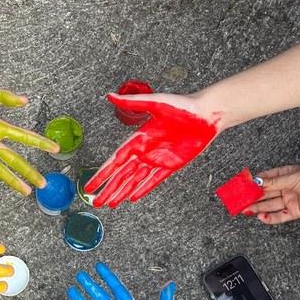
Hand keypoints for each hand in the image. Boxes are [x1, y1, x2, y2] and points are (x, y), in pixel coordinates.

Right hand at [86, 94, 219, 206]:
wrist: (207, 114)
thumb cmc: (183, 105)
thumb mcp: (155, 102)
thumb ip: (133, 102)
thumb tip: (110, 96)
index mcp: (138, 138)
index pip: (115, 159)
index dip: (102, 173)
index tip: (91, 183)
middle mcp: (145, 150)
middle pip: (122, 174)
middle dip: (107, 188)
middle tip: (95, 200)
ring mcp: (157, 159)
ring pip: (135, 180)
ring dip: (121, 192)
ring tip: (109, 204)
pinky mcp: (171, 165)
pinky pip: (153, 181)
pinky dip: (142, 190)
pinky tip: (132, 198)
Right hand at [248, 165, 299, 222]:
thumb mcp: (293, 177)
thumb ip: (273, 182)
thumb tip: (257, 182)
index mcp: (287, 174)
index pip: (267, 178)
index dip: (255, 181)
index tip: (243, 185)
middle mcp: (288, 187)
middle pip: (267, 193)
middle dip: (254, 197)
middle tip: (241, 200)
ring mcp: (291, 200)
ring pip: (271, 205)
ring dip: (258, 208)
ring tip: (246, 210)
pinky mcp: (296, 211)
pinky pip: (280, 216)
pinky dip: (270, 218)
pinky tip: (261, 217)